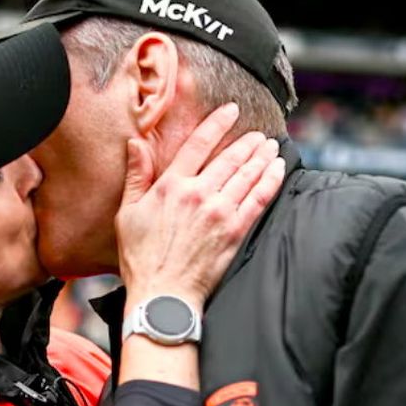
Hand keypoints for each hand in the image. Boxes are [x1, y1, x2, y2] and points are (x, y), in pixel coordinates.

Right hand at [116, 103, 285, 314]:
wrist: (162, 295)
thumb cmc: (141, 257)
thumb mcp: (127, 212)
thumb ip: (137, 175)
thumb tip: (135, 143)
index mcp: (171, 186)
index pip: (198, 144)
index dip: (217, 123)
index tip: (230, 111)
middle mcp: (198, 194)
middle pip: (230, 158)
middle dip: (248, 142)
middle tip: (259, 134)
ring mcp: (219, 212)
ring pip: (247, 175)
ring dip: (262, 157)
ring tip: (271, 147)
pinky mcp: (235, 231)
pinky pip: (259, 199)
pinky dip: (270, 181)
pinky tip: (277, 170)